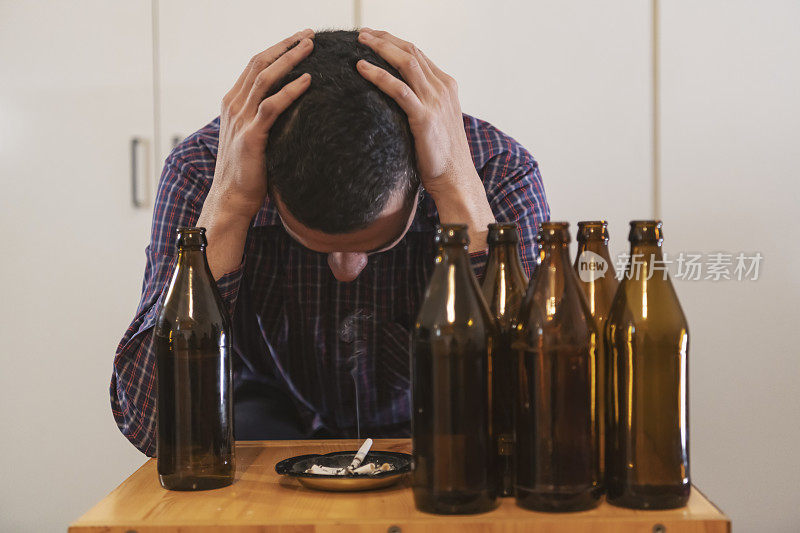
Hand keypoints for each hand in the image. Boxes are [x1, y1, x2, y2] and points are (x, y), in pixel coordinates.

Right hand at [197, 29, 312, 278]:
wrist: (231, 198)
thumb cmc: (248, 171)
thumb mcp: (255, 137)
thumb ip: (266, 120)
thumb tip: (296, 111)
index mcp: (233, 103)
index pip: (254, 65)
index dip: (277, 49)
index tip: (300, 39)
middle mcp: (233, 105)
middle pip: (259, 63)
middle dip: (285, 46)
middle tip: (309, 34)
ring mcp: (240, 119)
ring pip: (265, 78)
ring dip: (290, 59)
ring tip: (311, 48)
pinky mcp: (251, 136)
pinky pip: (272, 106)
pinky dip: (290, 91)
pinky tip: (308, 81)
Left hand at [356, 29, 494, 251]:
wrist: (455, 178)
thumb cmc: (440, 156)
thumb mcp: (434, 122)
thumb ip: (421, 105)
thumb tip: (397, 100)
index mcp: (446, 86)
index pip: (418, 54)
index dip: (394, 42)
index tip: (374, 37)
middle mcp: (442, 88)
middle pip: (411, 51)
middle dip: (384, 39)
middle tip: (362, 34)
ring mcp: (435, 101)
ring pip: (405, 63)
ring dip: (380, 48)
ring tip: (359, 42)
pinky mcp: (424, 117)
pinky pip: (398, 89)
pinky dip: (378, 75)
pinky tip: (361, 68)